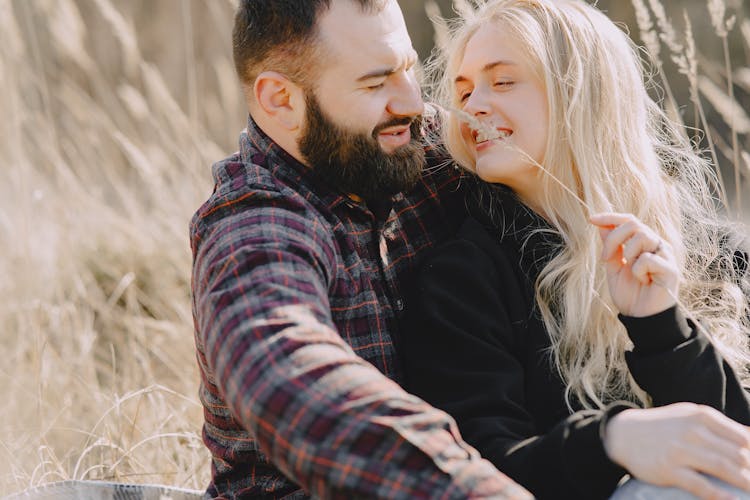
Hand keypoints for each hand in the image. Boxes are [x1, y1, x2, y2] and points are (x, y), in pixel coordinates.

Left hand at [590, 212, 678, 316]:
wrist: (641, 317)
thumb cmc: (630, 293)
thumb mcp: (613, 268)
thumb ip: (610, 247)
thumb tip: (602, 225)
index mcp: (644, 243)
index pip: (629, 220)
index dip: (610, 217)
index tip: (591, 219)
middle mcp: (657, 245)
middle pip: (634, 224)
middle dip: (614, 238)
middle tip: (605, 258)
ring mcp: (666, 255)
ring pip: (642, 237)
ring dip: (628, 255)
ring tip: (632, 272)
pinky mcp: (671, 269)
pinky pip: (648, 258)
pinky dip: (638, 270)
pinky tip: (644, 281)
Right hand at [604, 403, 749, 499]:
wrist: (623, 434)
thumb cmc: (663, 426)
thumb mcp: (689, 416)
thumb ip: (720, 427)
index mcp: (701, 416)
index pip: (742, 437)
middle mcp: (692, 431)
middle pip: (737, 454)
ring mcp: (680, 450)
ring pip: (723, 468)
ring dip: (744, 482)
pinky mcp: (669, 470)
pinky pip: (701, 486)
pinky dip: (720, 496)